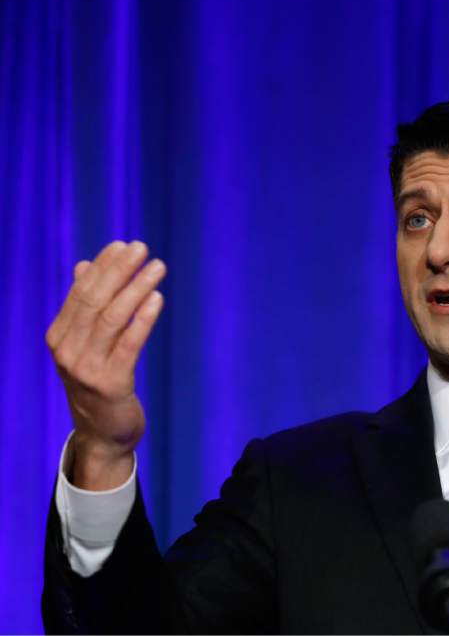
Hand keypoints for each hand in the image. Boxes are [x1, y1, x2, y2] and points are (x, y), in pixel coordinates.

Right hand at [45, 241, 166, 489]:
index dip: (102, 267)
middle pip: (95, 301)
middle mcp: (68, 350)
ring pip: (112, 319)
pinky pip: (129, 344)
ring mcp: (86, 368)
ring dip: (136, 288)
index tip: (122, 245)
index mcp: (59, 336)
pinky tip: (157, 299)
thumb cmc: (98, 382)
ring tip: (158, 267)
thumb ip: (85, 308)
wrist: (102, 434)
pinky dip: (143, 319)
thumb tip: (84, 266)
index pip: (81, 293)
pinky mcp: (110, 383)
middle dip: (119, 271)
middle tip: (141, 247)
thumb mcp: (86, 345)